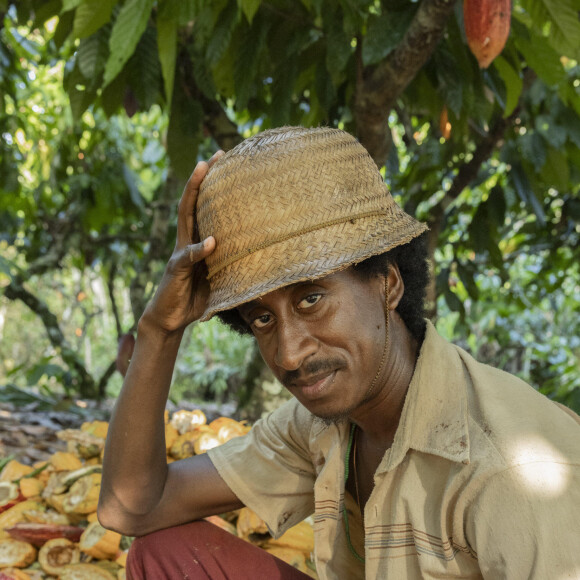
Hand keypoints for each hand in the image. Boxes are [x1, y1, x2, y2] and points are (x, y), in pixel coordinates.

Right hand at [141, 151, 222, 334]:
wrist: (170, 319)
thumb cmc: (195, 298)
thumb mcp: (220, 281)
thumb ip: (233, 268)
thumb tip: (264, 263)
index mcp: (197, 242)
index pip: (204, 209)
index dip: (212, 187)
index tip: (224, 163)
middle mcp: (187, 241)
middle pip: (192, 202)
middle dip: (202, 177)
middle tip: (215, 154)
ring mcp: (180, 253)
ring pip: (185, 217)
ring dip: (193, 192)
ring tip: (202, 170)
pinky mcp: (176, 270)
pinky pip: (188, 257)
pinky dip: (199, 250)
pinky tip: (211, 242)